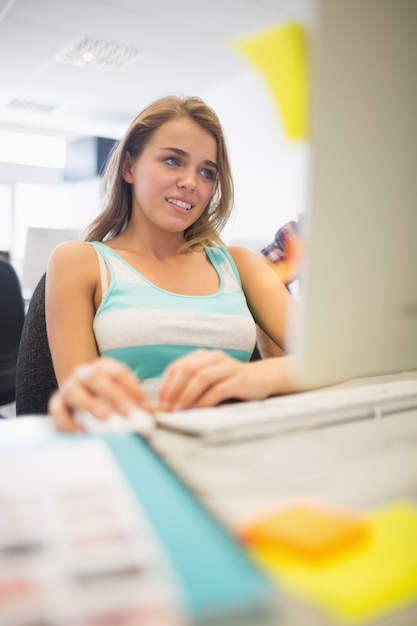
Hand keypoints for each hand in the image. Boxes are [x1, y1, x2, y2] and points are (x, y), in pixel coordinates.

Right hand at [48, 357, 154, 430]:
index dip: (134, 389)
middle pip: (95, 378)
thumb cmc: (107, 392)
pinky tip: (82, 431)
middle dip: (113, 394)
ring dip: (90, 404)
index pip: (119, 373)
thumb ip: (137, 401)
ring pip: (74, 391)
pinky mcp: (58, 403)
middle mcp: (84, 373)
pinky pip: (58, 411)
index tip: (147, 408)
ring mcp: (69, 386)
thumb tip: (154, 413)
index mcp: (103, 366)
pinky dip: (68, 422)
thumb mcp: (122, 391)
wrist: (81, 389)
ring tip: (104, 417)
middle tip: (128, 412)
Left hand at [157, 349, 275, 410]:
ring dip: (187, 396)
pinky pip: (218, 389)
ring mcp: (228, 367)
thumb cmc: (230, 383)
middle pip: (187, 370)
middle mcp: (214, 357)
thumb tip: (166, 405)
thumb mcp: (208, 381)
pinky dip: (205, 401)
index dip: (166, 385)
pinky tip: (198, 410)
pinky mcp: (239, 380)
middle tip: (167, 409)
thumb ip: (190, 387)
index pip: (177, 367)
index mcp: (203, 356)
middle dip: (174, 391)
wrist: (261, 379)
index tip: (159, 403)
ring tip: (180, 410)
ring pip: (202, 377)